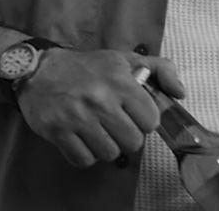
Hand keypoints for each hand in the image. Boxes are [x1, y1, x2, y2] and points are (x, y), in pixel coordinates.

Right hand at [17, 48, 182, 167]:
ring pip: (109, 154)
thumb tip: (180, 93)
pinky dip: (85, 154)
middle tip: (114, 124)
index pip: (151, 120)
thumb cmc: (86, 67)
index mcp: (119, 81)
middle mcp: (100, 99)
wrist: (37, 69)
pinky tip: (81, 138)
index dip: (144, 120)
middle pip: (133, 142)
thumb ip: (159, 69)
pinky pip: (84, 160)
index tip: (133, 114)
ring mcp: (77, 117)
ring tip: (97, 130)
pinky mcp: (57, 131)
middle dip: (126, 136)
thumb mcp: (123, 59)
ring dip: (106, 146)